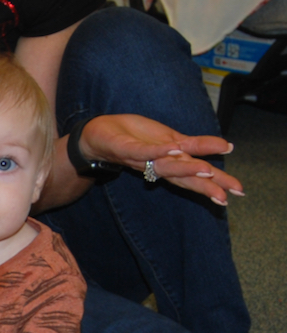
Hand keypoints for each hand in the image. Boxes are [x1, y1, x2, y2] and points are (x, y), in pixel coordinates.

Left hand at [80, 114, 242, 204]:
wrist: (95, 137)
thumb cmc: (133, 138)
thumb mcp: (169, 139)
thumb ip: (193, 146)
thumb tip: (223, 148)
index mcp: (169, 163)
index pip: (195, 175)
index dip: (215, 183)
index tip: (236, 192)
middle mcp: (157, 165)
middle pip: (185, 177)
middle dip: (207, 186)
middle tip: (227, 196)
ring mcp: (142, 158)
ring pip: (167, 166)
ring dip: (186, 169)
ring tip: (208, 171)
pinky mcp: (126, 149)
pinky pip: (144, 151)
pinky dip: (159, 151)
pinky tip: (175, 149)